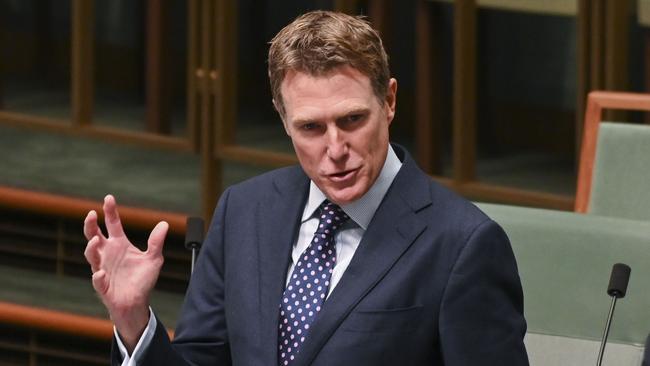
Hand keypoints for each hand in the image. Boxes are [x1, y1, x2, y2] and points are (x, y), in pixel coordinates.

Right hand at [84, 194, 167, 350]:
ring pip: (91, 256)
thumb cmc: (142, 280)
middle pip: (94, 235)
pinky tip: (102, 273)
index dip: (110, 211)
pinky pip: (98, 280)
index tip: (109, 198)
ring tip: (95, 240)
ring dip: (91, 248)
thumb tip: (164, 224)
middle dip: (90, 225)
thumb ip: (156, 242)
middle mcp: (108, 254)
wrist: (137, 303)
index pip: (112, 224)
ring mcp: (102, 268)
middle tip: (92, 214)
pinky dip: (98, 277)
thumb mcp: (154, 259)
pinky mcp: (103, 286)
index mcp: (119, 244)